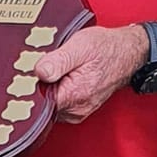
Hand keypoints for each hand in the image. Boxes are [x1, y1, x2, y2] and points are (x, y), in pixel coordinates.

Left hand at [33, 24, 149, 122]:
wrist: (128, 53)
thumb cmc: (107, 48)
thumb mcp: (80, 46)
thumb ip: (57, 61)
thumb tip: (38, 72)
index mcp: (74, 96)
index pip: (37, 101)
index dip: (29, 85)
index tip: (28, 73)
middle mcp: (75, 109)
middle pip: (42, 103)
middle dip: (38, 85)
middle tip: (45, 65)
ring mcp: (77, 111)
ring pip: (49, 103)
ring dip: (48, 87)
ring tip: (58, 68)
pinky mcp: (78, 108)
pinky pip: (59, 102)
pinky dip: (56, 89)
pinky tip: (62, 75)